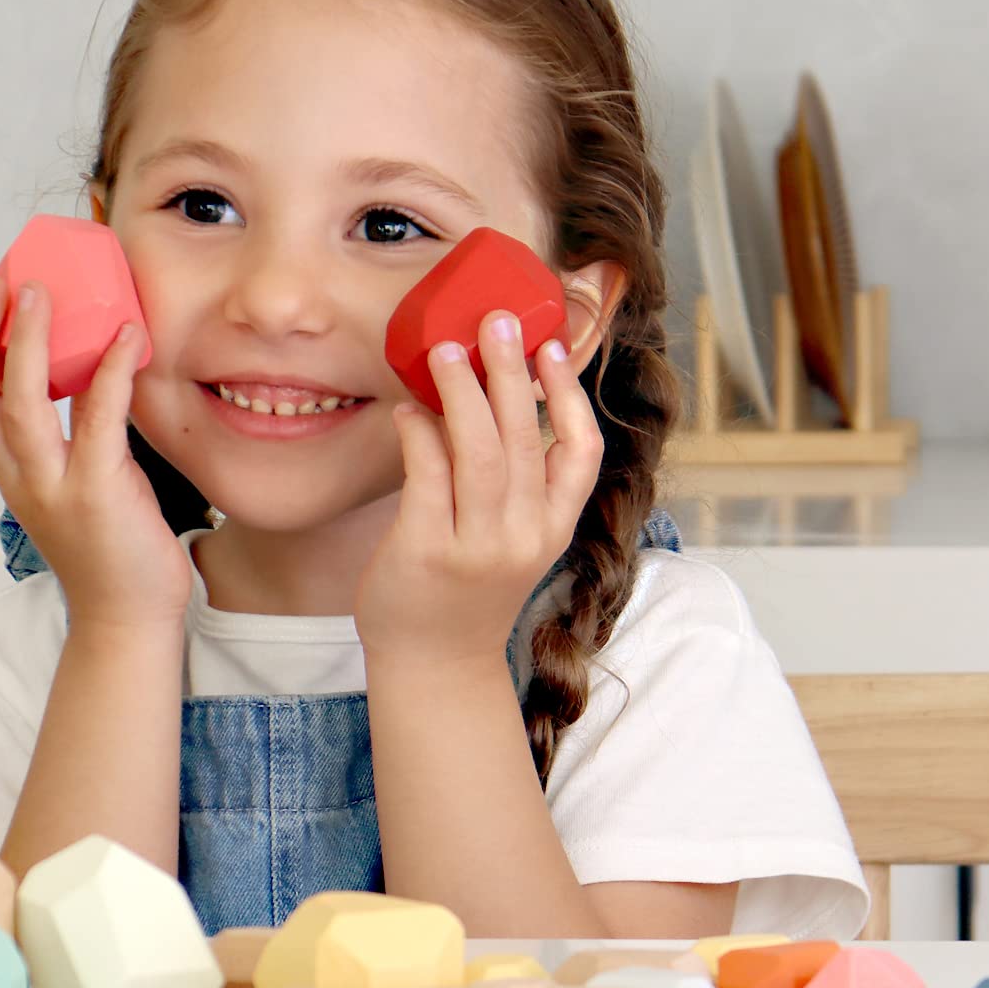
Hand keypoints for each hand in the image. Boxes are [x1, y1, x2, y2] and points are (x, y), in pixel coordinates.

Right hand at [0, 273, 191, 629]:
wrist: (127, 622)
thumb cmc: (113, 553)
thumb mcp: (79, 489)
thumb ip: (75, 441)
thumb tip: (95, 380)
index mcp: (13, 476)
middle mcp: (22, 480)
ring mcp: (55, 488)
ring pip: (24, 403)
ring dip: (30, 341)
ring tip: (44, 291)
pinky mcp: (98, 494)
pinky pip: (98, 420)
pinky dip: (108, 372)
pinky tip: (126, 336)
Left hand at [352, 305, 603, 664]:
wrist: (434, 668)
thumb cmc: (466, 594)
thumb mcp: (513, 542)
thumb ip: (514, 484)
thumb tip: (487, 397)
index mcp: (553, 528)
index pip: (581, 453)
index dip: (568, 395)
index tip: (550, 348)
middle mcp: (522, 536)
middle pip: (523, 437)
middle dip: (510, 371)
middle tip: (496, 319)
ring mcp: (475, 546)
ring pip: (477, 450)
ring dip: (461, 390)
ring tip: (444, 349)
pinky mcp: (426, 552)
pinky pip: (426, 475)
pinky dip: (418, 434)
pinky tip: (407, 410)